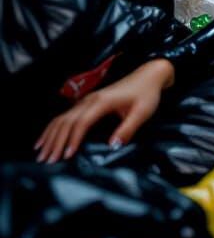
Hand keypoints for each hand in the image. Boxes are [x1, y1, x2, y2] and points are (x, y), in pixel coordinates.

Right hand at [34, 58, 174, 163]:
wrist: (149, 75)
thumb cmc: (146, 93)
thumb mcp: (142, 112)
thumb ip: (128, 129)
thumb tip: (113, 146)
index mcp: (102, 102)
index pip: (81, 123)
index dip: (72, 140)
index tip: (66, 156)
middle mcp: (90, 100)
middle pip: (66, 122)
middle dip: (55, 142)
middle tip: (47, 161)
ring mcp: (86, 101)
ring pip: (62, 119)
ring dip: (50, 136)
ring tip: (41, 154)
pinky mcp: (87, 103)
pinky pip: (64, 116)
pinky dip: (53, 129)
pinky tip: (46, 139)